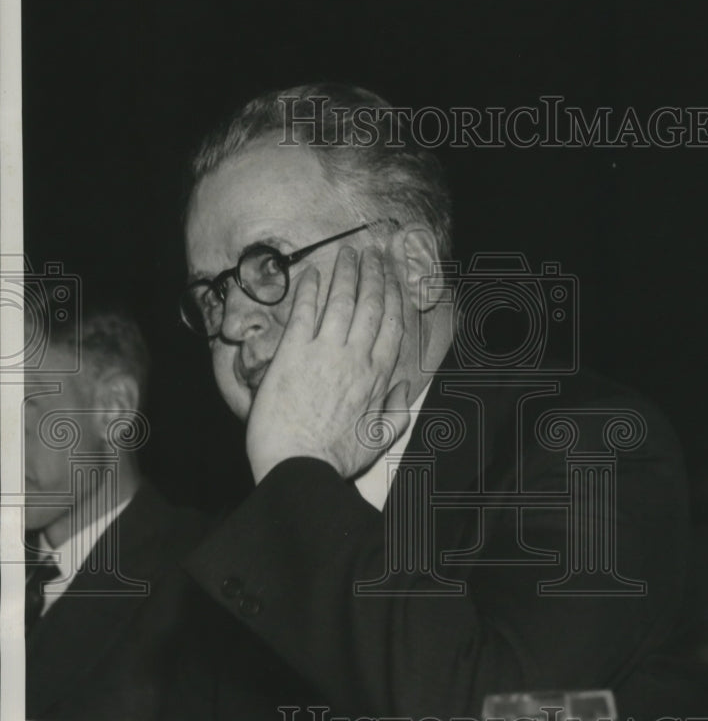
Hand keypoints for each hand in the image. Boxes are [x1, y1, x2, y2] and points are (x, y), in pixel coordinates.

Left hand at [247, 244, 409, 482]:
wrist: (299, 467)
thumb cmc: (336, 459)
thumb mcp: (378, 442)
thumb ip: (395, 414)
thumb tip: (402, 390)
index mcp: (377, 377)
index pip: (391, 326)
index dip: (393, 297)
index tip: (392, 279)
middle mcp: (355, 358)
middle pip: (369, 306)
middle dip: (373, 276)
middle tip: (372, 255)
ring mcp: (323, 353)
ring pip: (341, 302)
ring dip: (346, 274)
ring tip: (348, 254)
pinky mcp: (292, 354)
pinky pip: (304, 313)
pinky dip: (310, 291)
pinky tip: (313, 274)